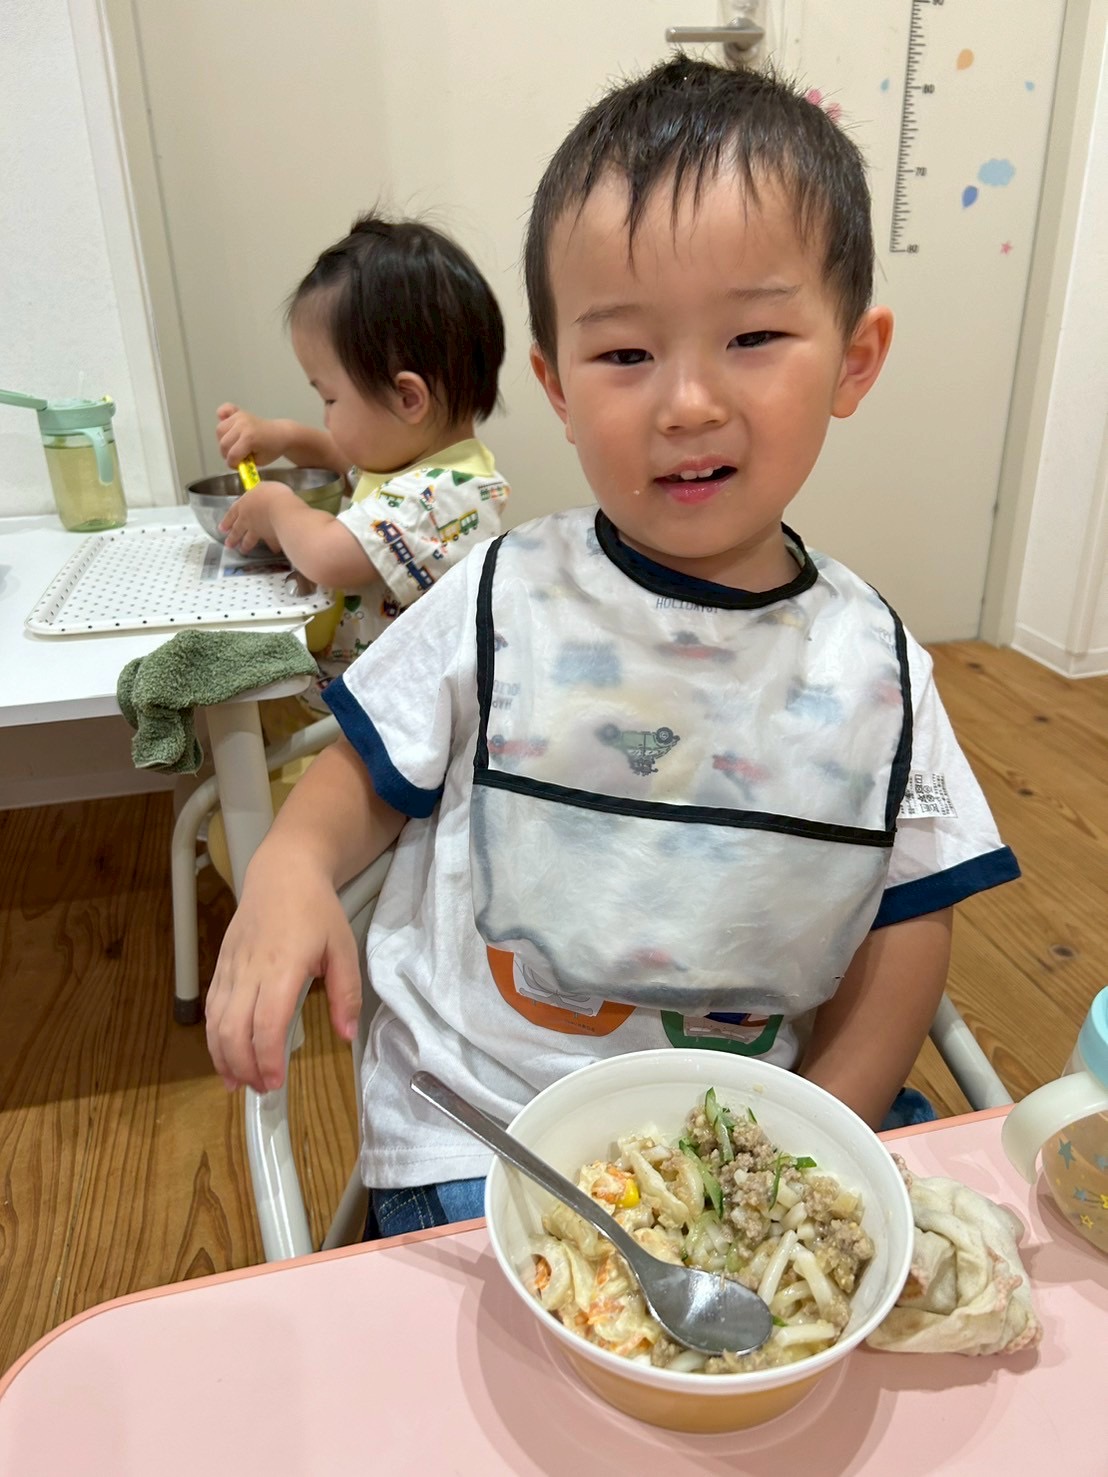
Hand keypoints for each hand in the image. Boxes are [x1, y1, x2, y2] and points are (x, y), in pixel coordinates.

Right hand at [205, 860, 361, 1092]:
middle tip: (262, 1089)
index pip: (267, 1023)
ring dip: (224, 1058)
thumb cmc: (317, 910)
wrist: (282, 872)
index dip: (267, 1058)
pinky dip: (213, 1036)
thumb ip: (346, 994)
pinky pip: (211, 1007)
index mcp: (283, 967)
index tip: (276, 1082)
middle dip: (244, 1067)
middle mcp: (251, 970)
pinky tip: (224, 1056)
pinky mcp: (221, 965)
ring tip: (239, 1083)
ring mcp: (231, 968)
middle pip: (234, 1030)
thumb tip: (345, 1036)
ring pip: (216, 1022)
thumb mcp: (343, 948)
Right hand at [216, 403, 290, 469]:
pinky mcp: (238, 412)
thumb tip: (231, 458)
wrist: (281, 434)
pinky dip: (222, 416)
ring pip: (220, 430)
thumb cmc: (271, 449)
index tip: (239, 466)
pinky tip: (227, 424)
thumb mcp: (259, 461)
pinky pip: (224, 410)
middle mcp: (242, 425)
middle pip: (223, 444)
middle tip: (237, 456)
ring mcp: (240, 417)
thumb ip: (244, 462)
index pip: (232, 455)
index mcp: (249, 438)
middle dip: (227, 454)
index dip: (233, 464)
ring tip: (234, 444)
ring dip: (224, 440)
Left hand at [219, 480, 294, 553]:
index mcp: (243, 505)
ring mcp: (258, 530)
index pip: (231, 514)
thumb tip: (261, 492)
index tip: (222, 529)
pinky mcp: (270, 537)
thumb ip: (260, 492)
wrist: (282, 510)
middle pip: (237, 530)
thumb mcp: (264, 486)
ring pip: (249, 540)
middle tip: (229, 544)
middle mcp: (247, 520)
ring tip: (243, 550)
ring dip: (246, 546)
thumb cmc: (273, 495)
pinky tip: (273, 550)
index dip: (227, 521)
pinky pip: (270, 543)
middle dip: (232, 538)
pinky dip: (272, 547)